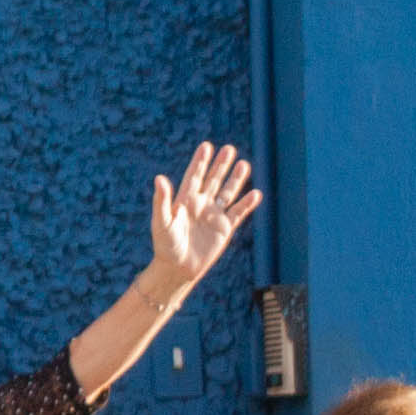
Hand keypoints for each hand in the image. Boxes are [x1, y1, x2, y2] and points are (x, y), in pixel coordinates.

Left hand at [146, 141, 263, 289]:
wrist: (178, 268)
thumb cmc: (166, 245)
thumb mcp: (162, 221)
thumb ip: (162, 200)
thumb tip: (159, 178)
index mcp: (185, 200)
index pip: (195, 176)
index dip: (200, 162)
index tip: (207, 146)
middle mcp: (201, 204)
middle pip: (213, 180)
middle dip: (221, 165)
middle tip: (229, 149)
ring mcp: (214, 215)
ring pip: (228, 193)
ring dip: (236, 180)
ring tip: (245, 164)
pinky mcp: (225, 228)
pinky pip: (238, 213)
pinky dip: (247, 204)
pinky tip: (256, 193)